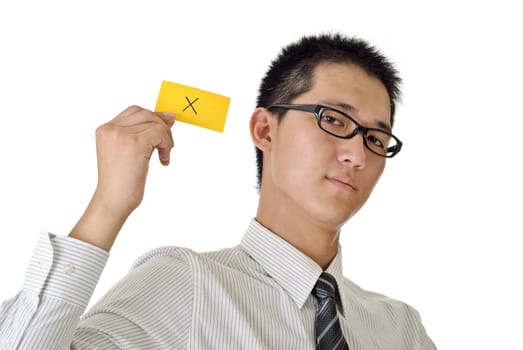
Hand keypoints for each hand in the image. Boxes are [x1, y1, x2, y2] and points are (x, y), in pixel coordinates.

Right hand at [70, 105, 174, 250]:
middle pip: (146, 113)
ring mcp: (121, 135)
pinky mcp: (134, 143)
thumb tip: (169, 117)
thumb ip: (144, 133)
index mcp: (105, 130)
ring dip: (165, 138)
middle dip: (161, 127)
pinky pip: (160, 133)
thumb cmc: (121, 181)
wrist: (113, 201)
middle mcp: (111, 129)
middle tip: (166, 146)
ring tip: (162, 155)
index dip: (153, 118)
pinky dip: (167, 145)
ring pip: (155, 122)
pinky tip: (163, 160)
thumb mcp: (131, 151)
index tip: (165, 129)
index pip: (135, 111)